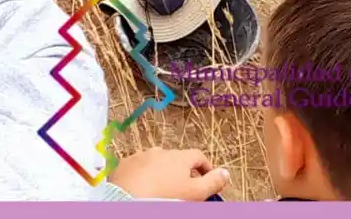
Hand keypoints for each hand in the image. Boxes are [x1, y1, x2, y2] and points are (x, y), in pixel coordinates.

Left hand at [110, 148, 228, 200]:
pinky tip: (146, 190)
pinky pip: (139, 168)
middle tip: (188, 190)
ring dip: (164, 174)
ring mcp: (140, 156)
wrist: (129, 200)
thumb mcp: (196, 193)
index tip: (210, 181)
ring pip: (157, 163)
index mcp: (178, 156)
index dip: (207, 168)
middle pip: (178, 160)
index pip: (199, 156)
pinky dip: (145, 176)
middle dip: (185, 173)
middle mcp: (158, 151)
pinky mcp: (125, 165)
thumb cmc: (165, 197)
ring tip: (166, 192)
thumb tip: (225, 173)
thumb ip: (213, 182)